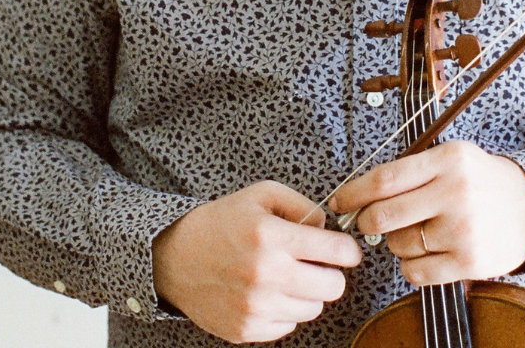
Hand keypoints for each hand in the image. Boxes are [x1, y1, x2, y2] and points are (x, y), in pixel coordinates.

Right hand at [152, 180, 362, 343]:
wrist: (176, 257)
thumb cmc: (223, 221)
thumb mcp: (262, 195)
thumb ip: (302, 205)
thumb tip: (328, 228)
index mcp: (272, 236)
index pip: (336, 251)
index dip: (348, 250)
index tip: (347, 250)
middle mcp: (266, 274)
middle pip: (333, 287)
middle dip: (331, 273)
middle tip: (317, 263)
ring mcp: (256, 307)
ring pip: (314, 308)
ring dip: (308, 292)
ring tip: (288, 275)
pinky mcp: (246, 330)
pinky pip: (289, 325)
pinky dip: (285, 310)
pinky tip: (269, 291)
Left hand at [329, 141, 524, 285]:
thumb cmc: (477, 180)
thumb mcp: (450, 157)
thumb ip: (410, 170)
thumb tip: (359, 196)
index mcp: (447, 159)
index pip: (385, 179)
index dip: (354, 192)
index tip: (340, 201)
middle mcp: (455, 192)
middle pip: (385, 215)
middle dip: (366, 221)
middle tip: (366, 221)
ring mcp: (463, 229)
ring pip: (399, 245)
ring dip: (395, 242)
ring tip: (416, 230)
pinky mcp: (469, 262)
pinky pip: (415, 272)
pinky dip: (410, 265)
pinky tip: (425, 251)